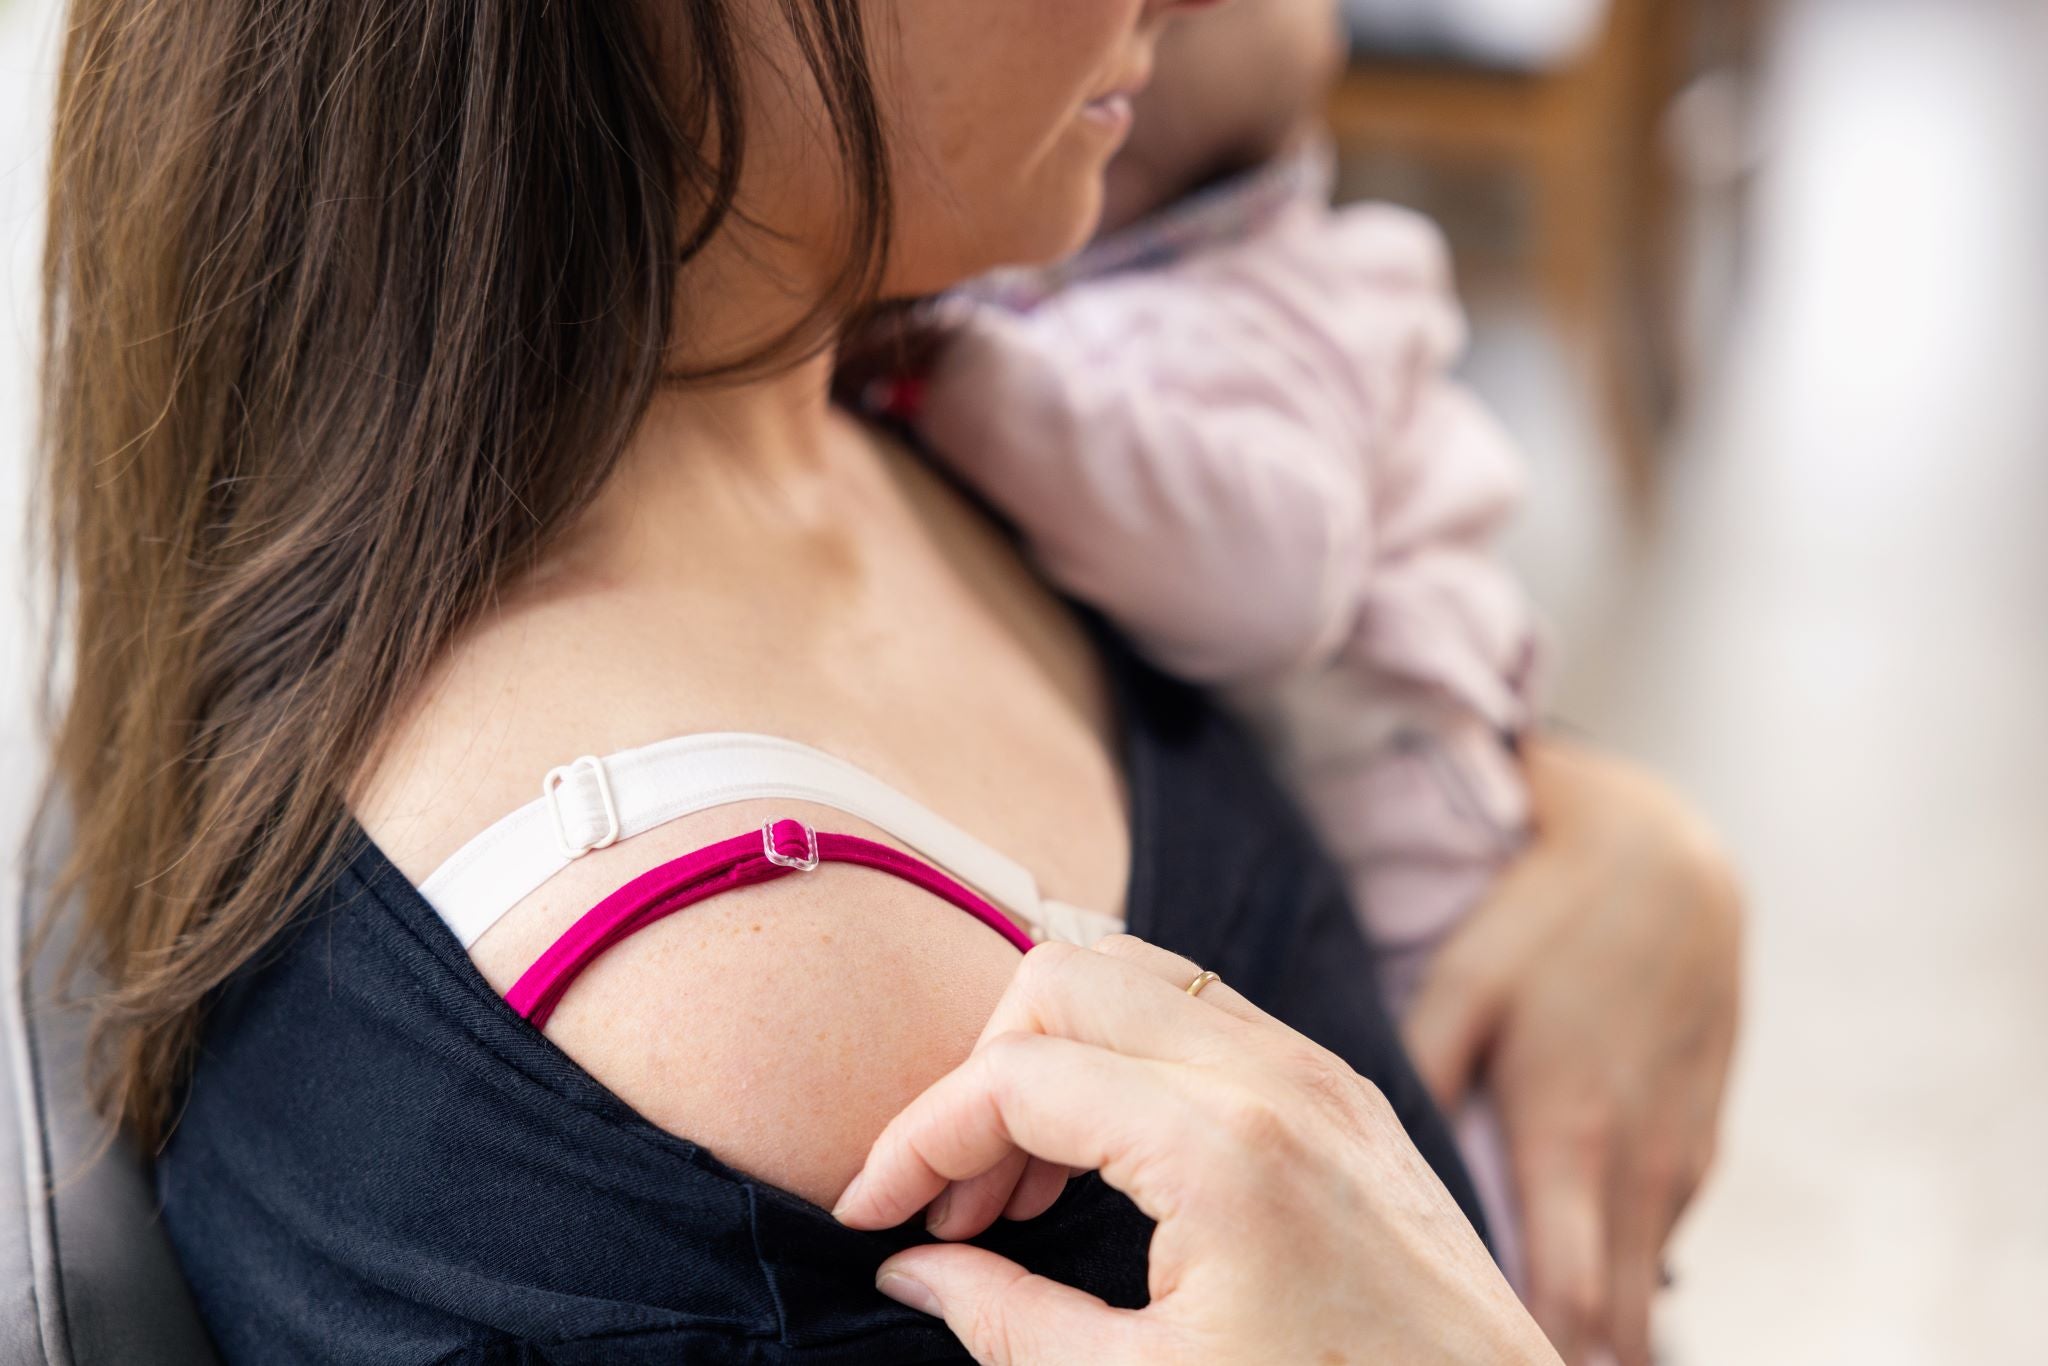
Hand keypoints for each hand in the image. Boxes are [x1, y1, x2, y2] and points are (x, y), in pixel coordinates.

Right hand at [834, 935, 1559, 1365]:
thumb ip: (1006, 1321)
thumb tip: (911, 1264)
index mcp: (1226, 1152)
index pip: (1016, 1078)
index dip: (916, 1140)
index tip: (872, 1212)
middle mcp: (1274, 1076)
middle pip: (1060, 980)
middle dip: (978, 1078)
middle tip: (958, 1200)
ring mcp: (1316, 1069)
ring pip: (1126, 972)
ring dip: (1048, 1057)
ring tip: (1022, 1189)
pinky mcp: (1341, 1085)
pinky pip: (1195, 1010)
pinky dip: (1118, 1057)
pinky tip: (1104, 1161)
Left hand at [1404, 738, 1743, 1365]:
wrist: (1671, 860)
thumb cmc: (1547, 919)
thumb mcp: (1464, 985)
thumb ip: (1418, 1078)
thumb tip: (1364, 1160)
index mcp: (1571, 1137)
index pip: (1566, 1300)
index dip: (1530, 1348)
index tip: (1480, 1355)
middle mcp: (1643, 1165)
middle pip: (1617, 1322)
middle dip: (1562, 1350)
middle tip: (1496, 1354)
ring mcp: (1685, 1159)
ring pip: (1642, 1281)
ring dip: (1599, 1315)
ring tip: (1529, 1332)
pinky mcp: (1705, 1143)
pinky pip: (1659, 1234)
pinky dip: (1622, 1260)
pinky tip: (1575, 1257)